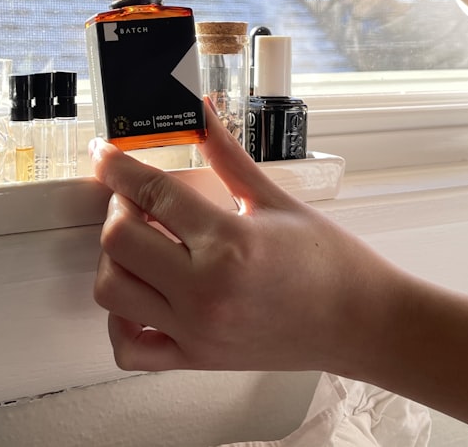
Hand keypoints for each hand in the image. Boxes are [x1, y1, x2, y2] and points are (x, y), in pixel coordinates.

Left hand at [90, 101, 406, 373]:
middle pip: (118, 239)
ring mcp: (197, 330)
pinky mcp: (196, 357)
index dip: (118, 166)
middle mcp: (206, 290)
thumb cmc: (331, 263)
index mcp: (230, 243)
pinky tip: (140, 293)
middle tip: (135, 198)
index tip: (105, 154)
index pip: (152, 192)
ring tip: (140, 241)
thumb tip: (201, 109)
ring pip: (112, 290)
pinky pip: (130, 348)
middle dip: (117, 207)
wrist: (362, 322)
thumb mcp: (275, 197)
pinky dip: (120, 320)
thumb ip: (227, 153)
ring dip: (113, 257)